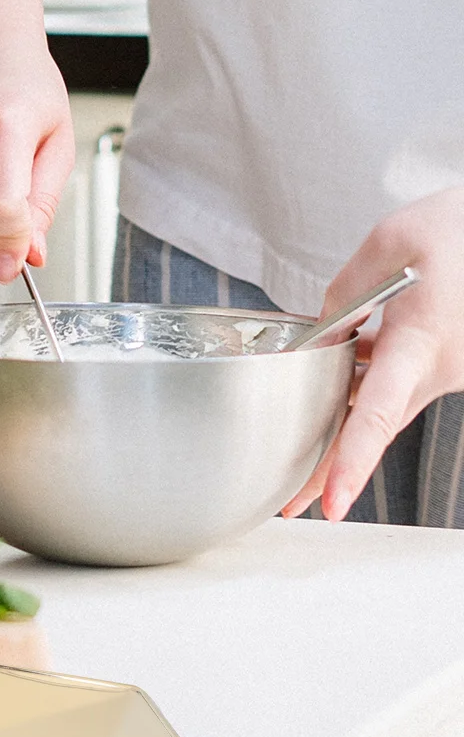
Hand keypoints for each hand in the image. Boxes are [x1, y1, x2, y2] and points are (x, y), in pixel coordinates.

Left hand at [283, 187, 463, 520]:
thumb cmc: (463, 229)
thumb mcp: (394, 240)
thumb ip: (346, 290)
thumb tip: (325, 330)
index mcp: (423, 340)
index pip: (379, 410)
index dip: (353, 461)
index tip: (333, 502)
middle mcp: (440, 367)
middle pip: (371, 423)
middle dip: (330, 466)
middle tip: (290, 506)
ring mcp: (447, 369)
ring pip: (383, 402)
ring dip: (342, 426)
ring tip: (298, 464)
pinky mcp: (447, 363)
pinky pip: (397, 381)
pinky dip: (363, 387)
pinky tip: (337, 373)